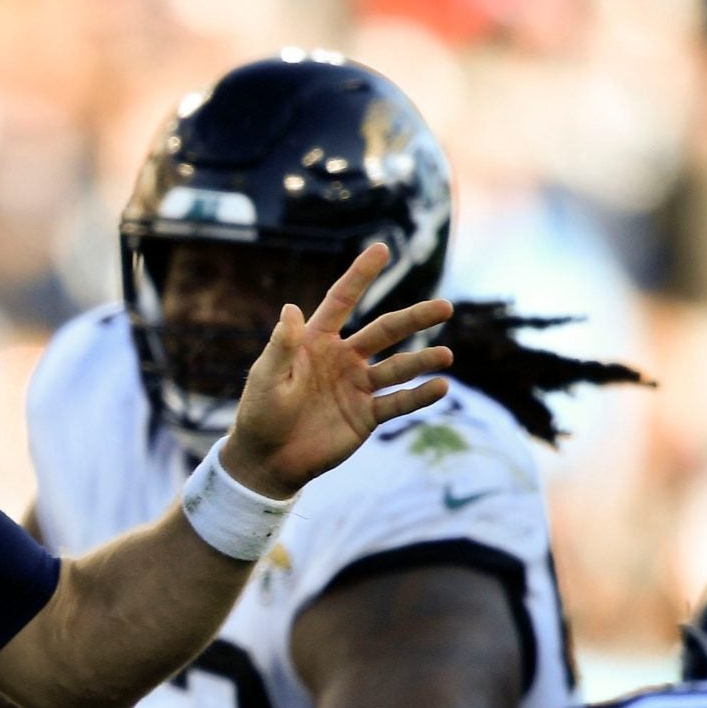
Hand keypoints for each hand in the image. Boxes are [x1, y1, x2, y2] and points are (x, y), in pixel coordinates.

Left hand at [217, 243, 453, 500]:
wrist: (267, 459)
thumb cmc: (260, 413)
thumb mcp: (266, 378)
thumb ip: (282, 347)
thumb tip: (291, 308)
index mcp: (315, 342)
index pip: (342, 300)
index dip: (360, 275)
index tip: (382, 248)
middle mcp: (343, 359)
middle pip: (384, 331)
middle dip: (413, 319)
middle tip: (444, 307)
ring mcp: (357, 387)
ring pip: (397, 368)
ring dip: (422, 361)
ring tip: (447, 355)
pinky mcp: (366, 416)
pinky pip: (397, 402)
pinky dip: (419, 396)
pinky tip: (440, 387)